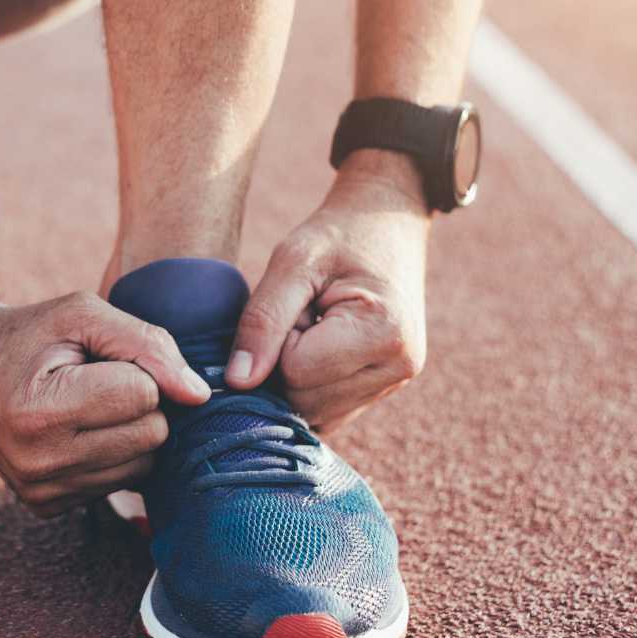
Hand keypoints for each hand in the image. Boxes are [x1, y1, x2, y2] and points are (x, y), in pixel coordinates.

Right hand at [0, 292, 209, 516]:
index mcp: (41, 411)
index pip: (143, 396)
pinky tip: (78, 430)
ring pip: (143, 465)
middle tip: (96, 380)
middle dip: (139, 401)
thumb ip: (148, 344)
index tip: (99, 359)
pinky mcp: (45, 506)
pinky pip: (119, 483)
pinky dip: (111, 454)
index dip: (135, 367)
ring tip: (87, 404)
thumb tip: (199, 395)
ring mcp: (40, 491)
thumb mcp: (83, 315)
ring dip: (130, 430)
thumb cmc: (30, 334)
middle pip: (150, 435)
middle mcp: (39, 462)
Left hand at [226, 153, 430, 431]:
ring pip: (314, 414)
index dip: (279, 340)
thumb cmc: (338, 235)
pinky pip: (328, 414)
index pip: (295, 372)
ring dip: (297, 378)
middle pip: (304, 402)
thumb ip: (262, 321)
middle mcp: (399, 368)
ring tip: (316, 328)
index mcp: (383, 332)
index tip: (298, 304)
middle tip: (304, 314)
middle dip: (285, 364)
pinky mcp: (384, 390)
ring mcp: (395, 384)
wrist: (387, 223)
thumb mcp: (291, 261)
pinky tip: (320, 349)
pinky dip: (310, 388)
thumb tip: (237, 382)